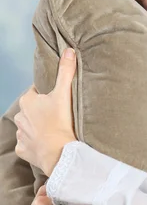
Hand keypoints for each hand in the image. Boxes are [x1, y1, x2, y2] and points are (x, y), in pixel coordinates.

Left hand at [14, 48, 77, 175]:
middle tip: (59, 115)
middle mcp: (20, 117)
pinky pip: (28, 144)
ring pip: (29, 127)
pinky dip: (36, 144)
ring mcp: (20, 135)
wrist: (60, 153)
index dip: (48, 94)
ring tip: (54, 130)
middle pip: (32, 110)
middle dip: (42, 111)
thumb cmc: (61, 122)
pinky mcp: (23, 150)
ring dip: (38, 127)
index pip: (36, 91)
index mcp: (27, 100)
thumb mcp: (65, 93)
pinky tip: (47, 144)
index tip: (59, 99)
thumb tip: (68, 50)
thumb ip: (66, 71)